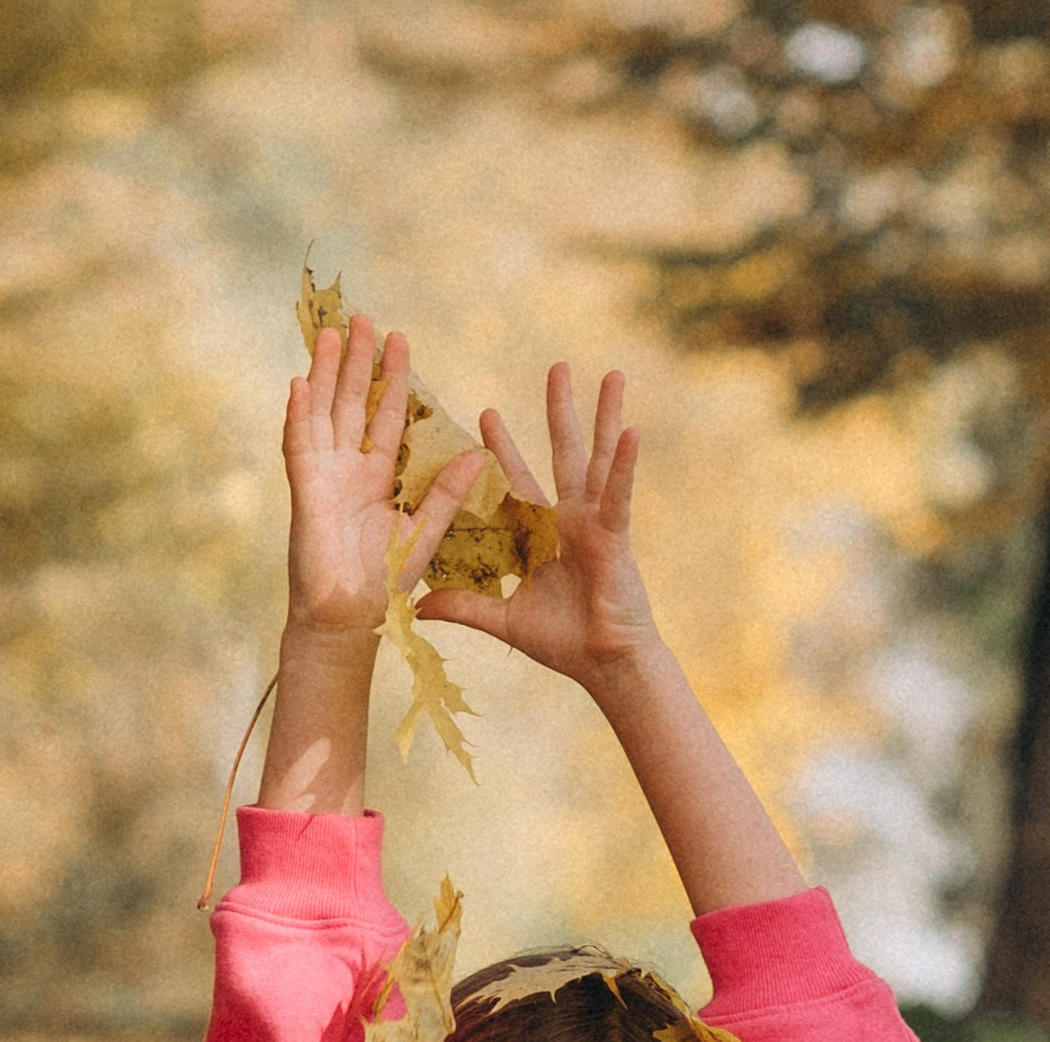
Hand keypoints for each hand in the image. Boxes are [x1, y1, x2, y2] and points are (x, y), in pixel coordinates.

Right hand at [283, 313, 486, 641]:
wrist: (348, 619)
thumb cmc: (384, 584)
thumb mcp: (424, 532)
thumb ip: (446, 495)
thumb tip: (475, 455)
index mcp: (379, 477)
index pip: (387, 416)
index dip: (392, 379)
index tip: (399, 339)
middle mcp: (348, 469)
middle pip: (351, 403)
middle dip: (356, 361)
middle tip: (362, 317)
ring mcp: (323, 477)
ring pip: (322, 413)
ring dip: (323, 374)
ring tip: (328, 334)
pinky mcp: (305, 492)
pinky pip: (299, 445)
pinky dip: (298, 415)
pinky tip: (298, 383)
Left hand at [415, 362, 658, 689]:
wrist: (603, 665)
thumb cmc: (562, 644)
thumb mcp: (503, 619)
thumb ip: (464, 606)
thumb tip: (418, 607)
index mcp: (542, 534)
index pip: (519, 481)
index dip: (504, 449)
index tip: (486, 413)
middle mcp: (570, 520)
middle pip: (563, 453)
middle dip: (559, 411)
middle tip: (556, 366)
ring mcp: (595, 523)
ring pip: (597, 459)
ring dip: (604, 416)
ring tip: (612, 374)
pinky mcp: (613, 534)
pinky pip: (617, 492)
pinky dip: (623, 464)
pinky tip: (632, 429)